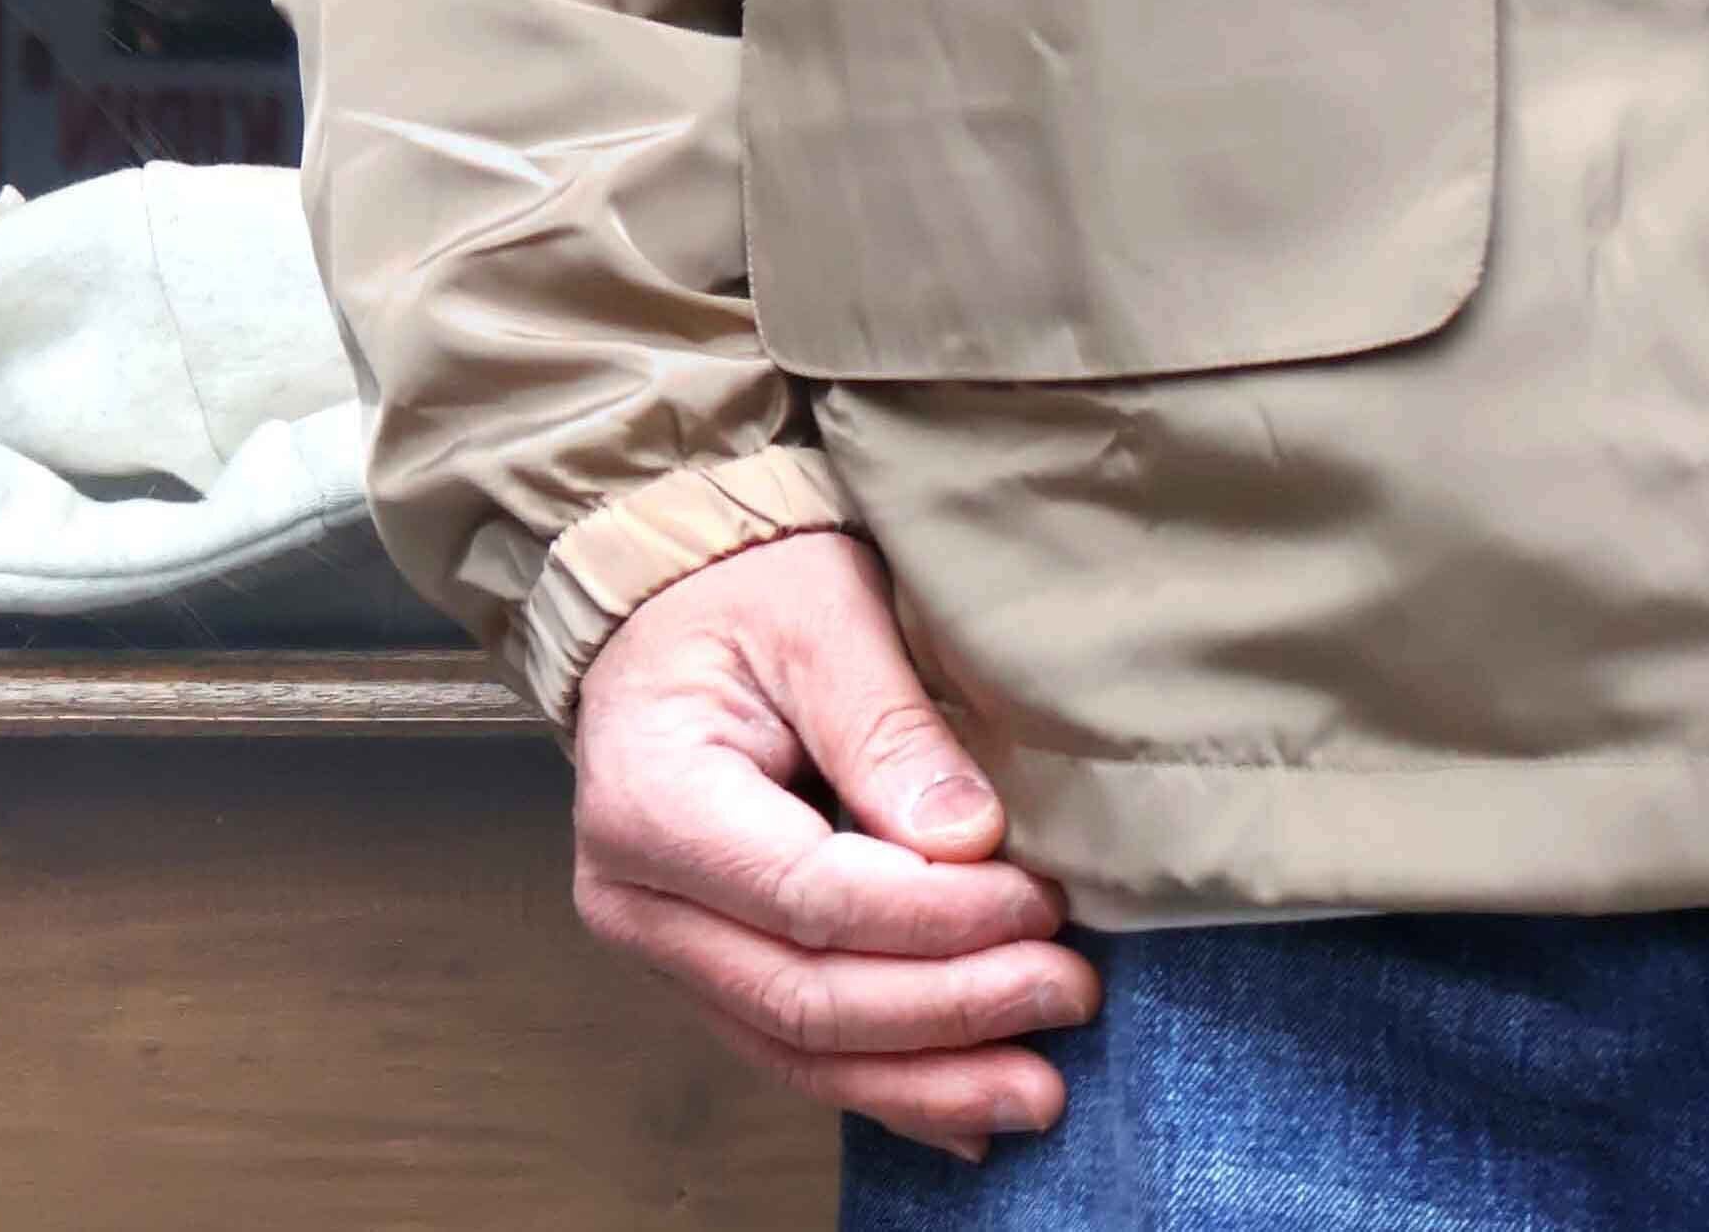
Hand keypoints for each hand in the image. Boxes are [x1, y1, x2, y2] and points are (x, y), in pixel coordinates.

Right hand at [570, 525, 1098, 1162]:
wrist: (672, 604)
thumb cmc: (748, 591)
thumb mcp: (823, 615)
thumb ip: (887, 727)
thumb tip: (972, 841)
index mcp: (651, 802)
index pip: (808, 897)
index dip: (933, 917)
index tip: (1042, 906)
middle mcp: (639, 901)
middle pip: (802, 996)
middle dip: (946, 1015)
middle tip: (1069, 995)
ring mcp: (665, 947)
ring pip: (797, 1048)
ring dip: (925, 1080)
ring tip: (1039, 1092)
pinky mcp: (707, 966)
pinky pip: (793, 1047)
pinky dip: (885, 1085)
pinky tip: (966, 1117)